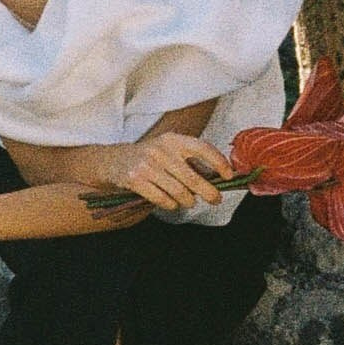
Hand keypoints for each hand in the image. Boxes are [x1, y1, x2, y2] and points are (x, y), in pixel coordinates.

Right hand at [108, 128, 238, 214]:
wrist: (114, 161)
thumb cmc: (150, 158)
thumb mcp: (170, 151)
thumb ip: (191, 162)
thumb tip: (218, 178)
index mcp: (173, 140)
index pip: (202, 148)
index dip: (218, 162)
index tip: (229, 175)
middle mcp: (161, 150)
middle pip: (192, 177)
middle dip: (208, 192)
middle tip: (215, 199)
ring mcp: (147, 165)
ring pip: (179, 192)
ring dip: (187, 201)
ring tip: (188, 201)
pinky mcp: (135, 180)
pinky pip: (162, 199)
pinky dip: (170, 205)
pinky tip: (171, 203)